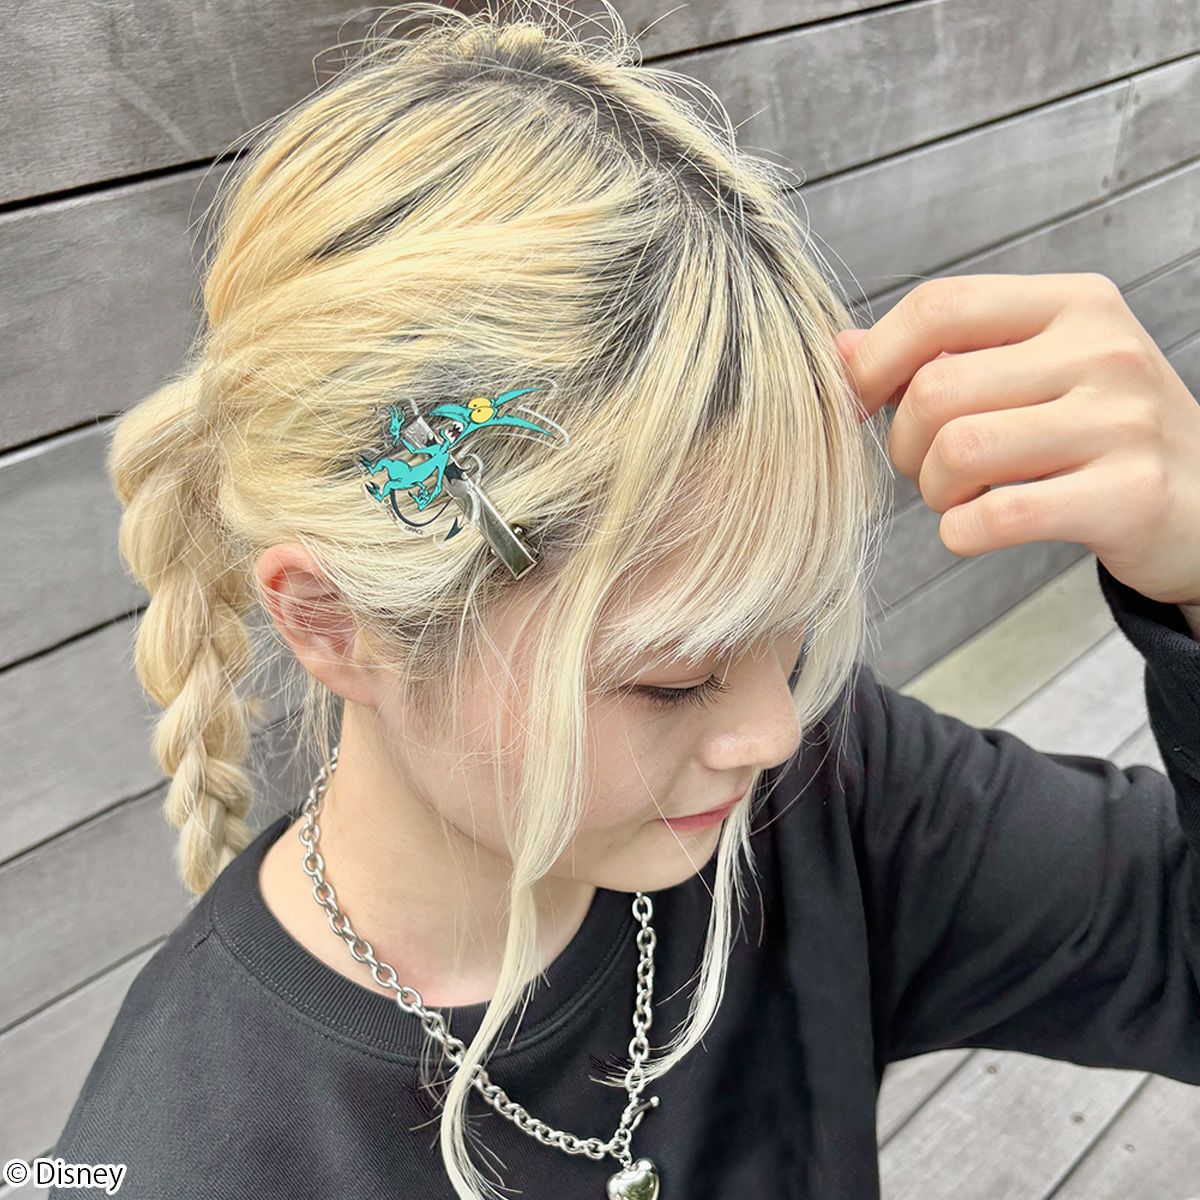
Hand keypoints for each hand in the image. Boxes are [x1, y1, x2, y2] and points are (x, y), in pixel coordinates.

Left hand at [834, 273, 1199, 610]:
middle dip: (904, 444)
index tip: (861, 403)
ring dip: (933, 491)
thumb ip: (941, 353)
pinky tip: (974, 528)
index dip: (876, 360)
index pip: (939, 306)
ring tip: (958, 496)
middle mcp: (1103, 350)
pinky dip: (960, 533)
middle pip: (935, 389)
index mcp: (1072, 304)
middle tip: (927, 468)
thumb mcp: (1034, 370)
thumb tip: (839, 349)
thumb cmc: (1096, 433)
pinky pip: (996, 515)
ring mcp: (1122, 421)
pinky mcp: (1129, 495)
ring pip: (958, 451)